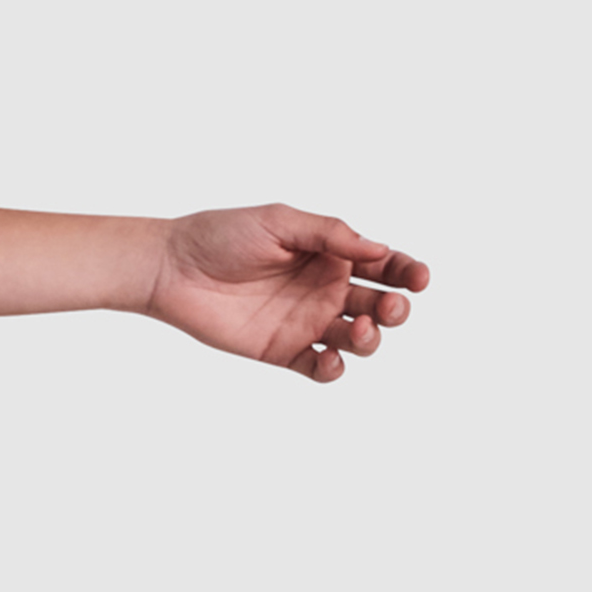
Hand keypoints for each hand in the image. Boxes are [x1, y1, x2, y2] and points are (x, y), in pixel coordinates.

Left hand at [146, 204, 428, 380]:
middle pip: (380, 305)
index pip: (383, 266)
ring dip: (370, 339)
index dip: (407, 272)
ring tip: (359, 329)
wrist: (172, 267)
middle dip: (395, 308)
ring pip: (358, 340)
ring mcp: (306, 322)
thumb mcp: (279, 222)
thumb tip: (379, 248)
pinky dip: (333, 370)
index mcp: (329, 255)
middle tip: (390, 306)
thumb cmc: (221, 235)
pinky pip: (321, 368)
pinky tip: (330, 360)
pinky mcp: (284, 350)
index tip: (419, 277)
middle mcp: (324, 290)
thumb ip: (329, 234)